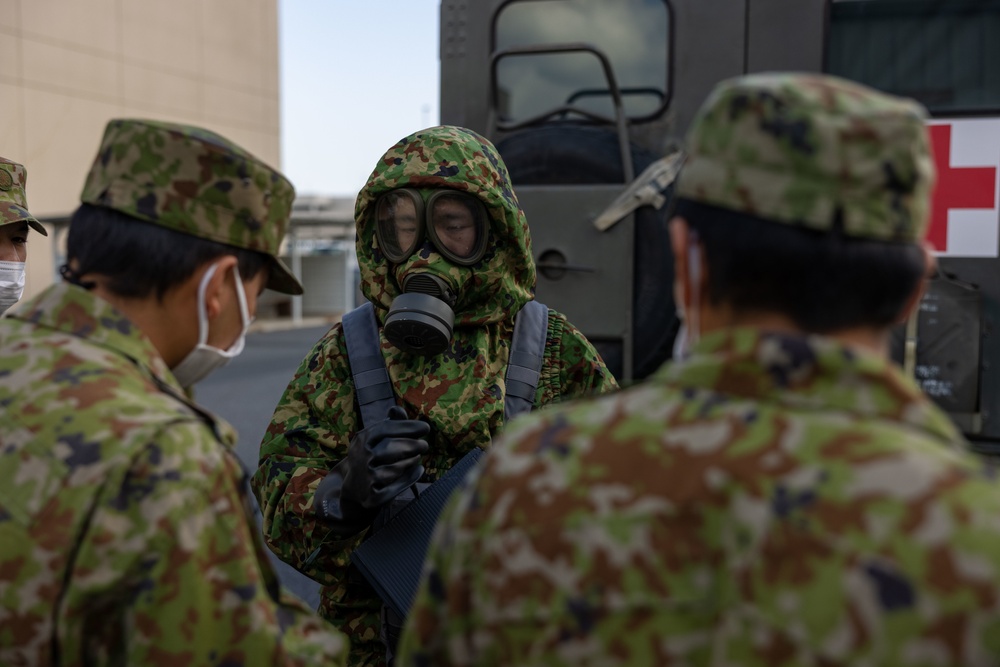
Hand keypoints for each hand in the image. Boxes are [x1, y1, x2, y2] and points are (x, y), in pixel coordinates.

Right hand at [315, 406, 429, 533]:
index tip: (426, 428)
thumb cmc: (370, 456)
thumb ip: (389, 423)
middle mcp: (361, 458)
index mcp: (362, 439)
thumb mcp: (375, 439)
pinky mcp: (372, 496)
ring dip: (410, 461)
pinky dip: (410, 478)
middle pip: (390, 448)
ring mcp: (366, 478)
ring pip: (395, 468)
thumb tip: (398, 409)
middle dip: (412, 445)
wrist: (352, 488)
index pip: (386, 428)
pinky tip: (419, 470)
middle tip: (424, 445)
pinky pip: (396, 486)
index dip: (408, 427)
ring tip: (417, 457)